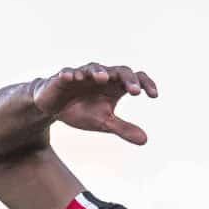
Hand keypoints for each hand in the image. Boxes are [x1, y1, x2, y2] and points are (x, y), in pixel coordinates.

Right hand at [32, 63, 159, 145]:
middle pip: (119, 70)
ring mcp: (82, 75)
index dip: (145, 83)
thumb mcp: (104, 122)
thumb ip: (123, 128)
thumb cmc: (82, 111)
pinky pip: (67, 73)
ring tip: (103, 78)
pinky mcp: (62, 77)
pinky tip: (71, 78)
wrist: (54, 108)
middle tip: (135, 91)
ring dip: (98, 72)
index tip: (154, 95)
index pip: (134, 78)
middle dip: (127, 79)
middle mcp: (101, 76)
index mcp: (114, 85)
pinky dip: (70, 74)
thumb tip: (145, 140)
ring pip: (93, 68)